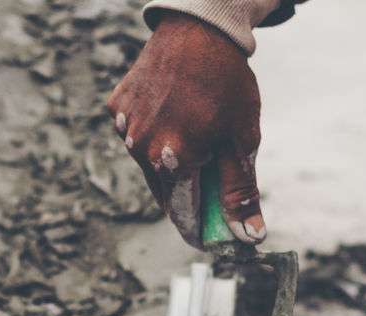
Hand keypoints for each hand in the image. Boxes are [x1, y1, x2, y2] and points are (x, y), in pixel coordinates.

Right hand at [107, 11, 264, 248]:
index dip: (200, 230)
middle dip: (189, 194)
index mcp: (173, 159)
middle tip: (213, 180)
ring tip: (195, 134)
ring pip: (149, 165)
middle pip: (165, 192)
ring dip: (171, 162)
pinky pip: (135, 135)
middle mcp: (141, 148)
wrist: (200, 26)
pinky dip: (154, 134)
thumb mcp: (241, 140)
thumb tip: (249, 236)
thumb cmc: (226, 82)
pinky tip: (172, 113)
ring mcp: (125, 127)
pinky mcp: (117, 108)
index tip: (212, 238)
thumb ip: (240, 191)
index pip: (183, 214)